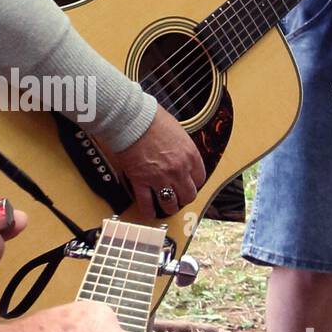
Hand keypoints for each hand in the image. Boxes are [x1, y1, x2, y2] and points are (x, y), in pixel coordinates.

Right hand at [111, 105, 204, 219]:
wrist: (131, 119)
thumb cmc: (152, 119)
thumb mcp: (178, 130)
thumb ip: (182, 147)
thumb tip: (180, 153)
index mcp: (190, 155)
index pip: (200, 178)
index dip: (195, 183)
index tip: (190, 183)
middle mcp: (178, 170)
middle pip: (188, 195)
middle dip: (184, 197)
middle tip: (179, 196)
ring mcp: (160, 178)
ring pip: (171, 204)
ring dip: (170, 206)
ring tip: (166, 205)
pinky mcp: (141, 182)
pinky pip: (147, 204)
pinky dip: (149, 211)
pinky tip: (150, 212)